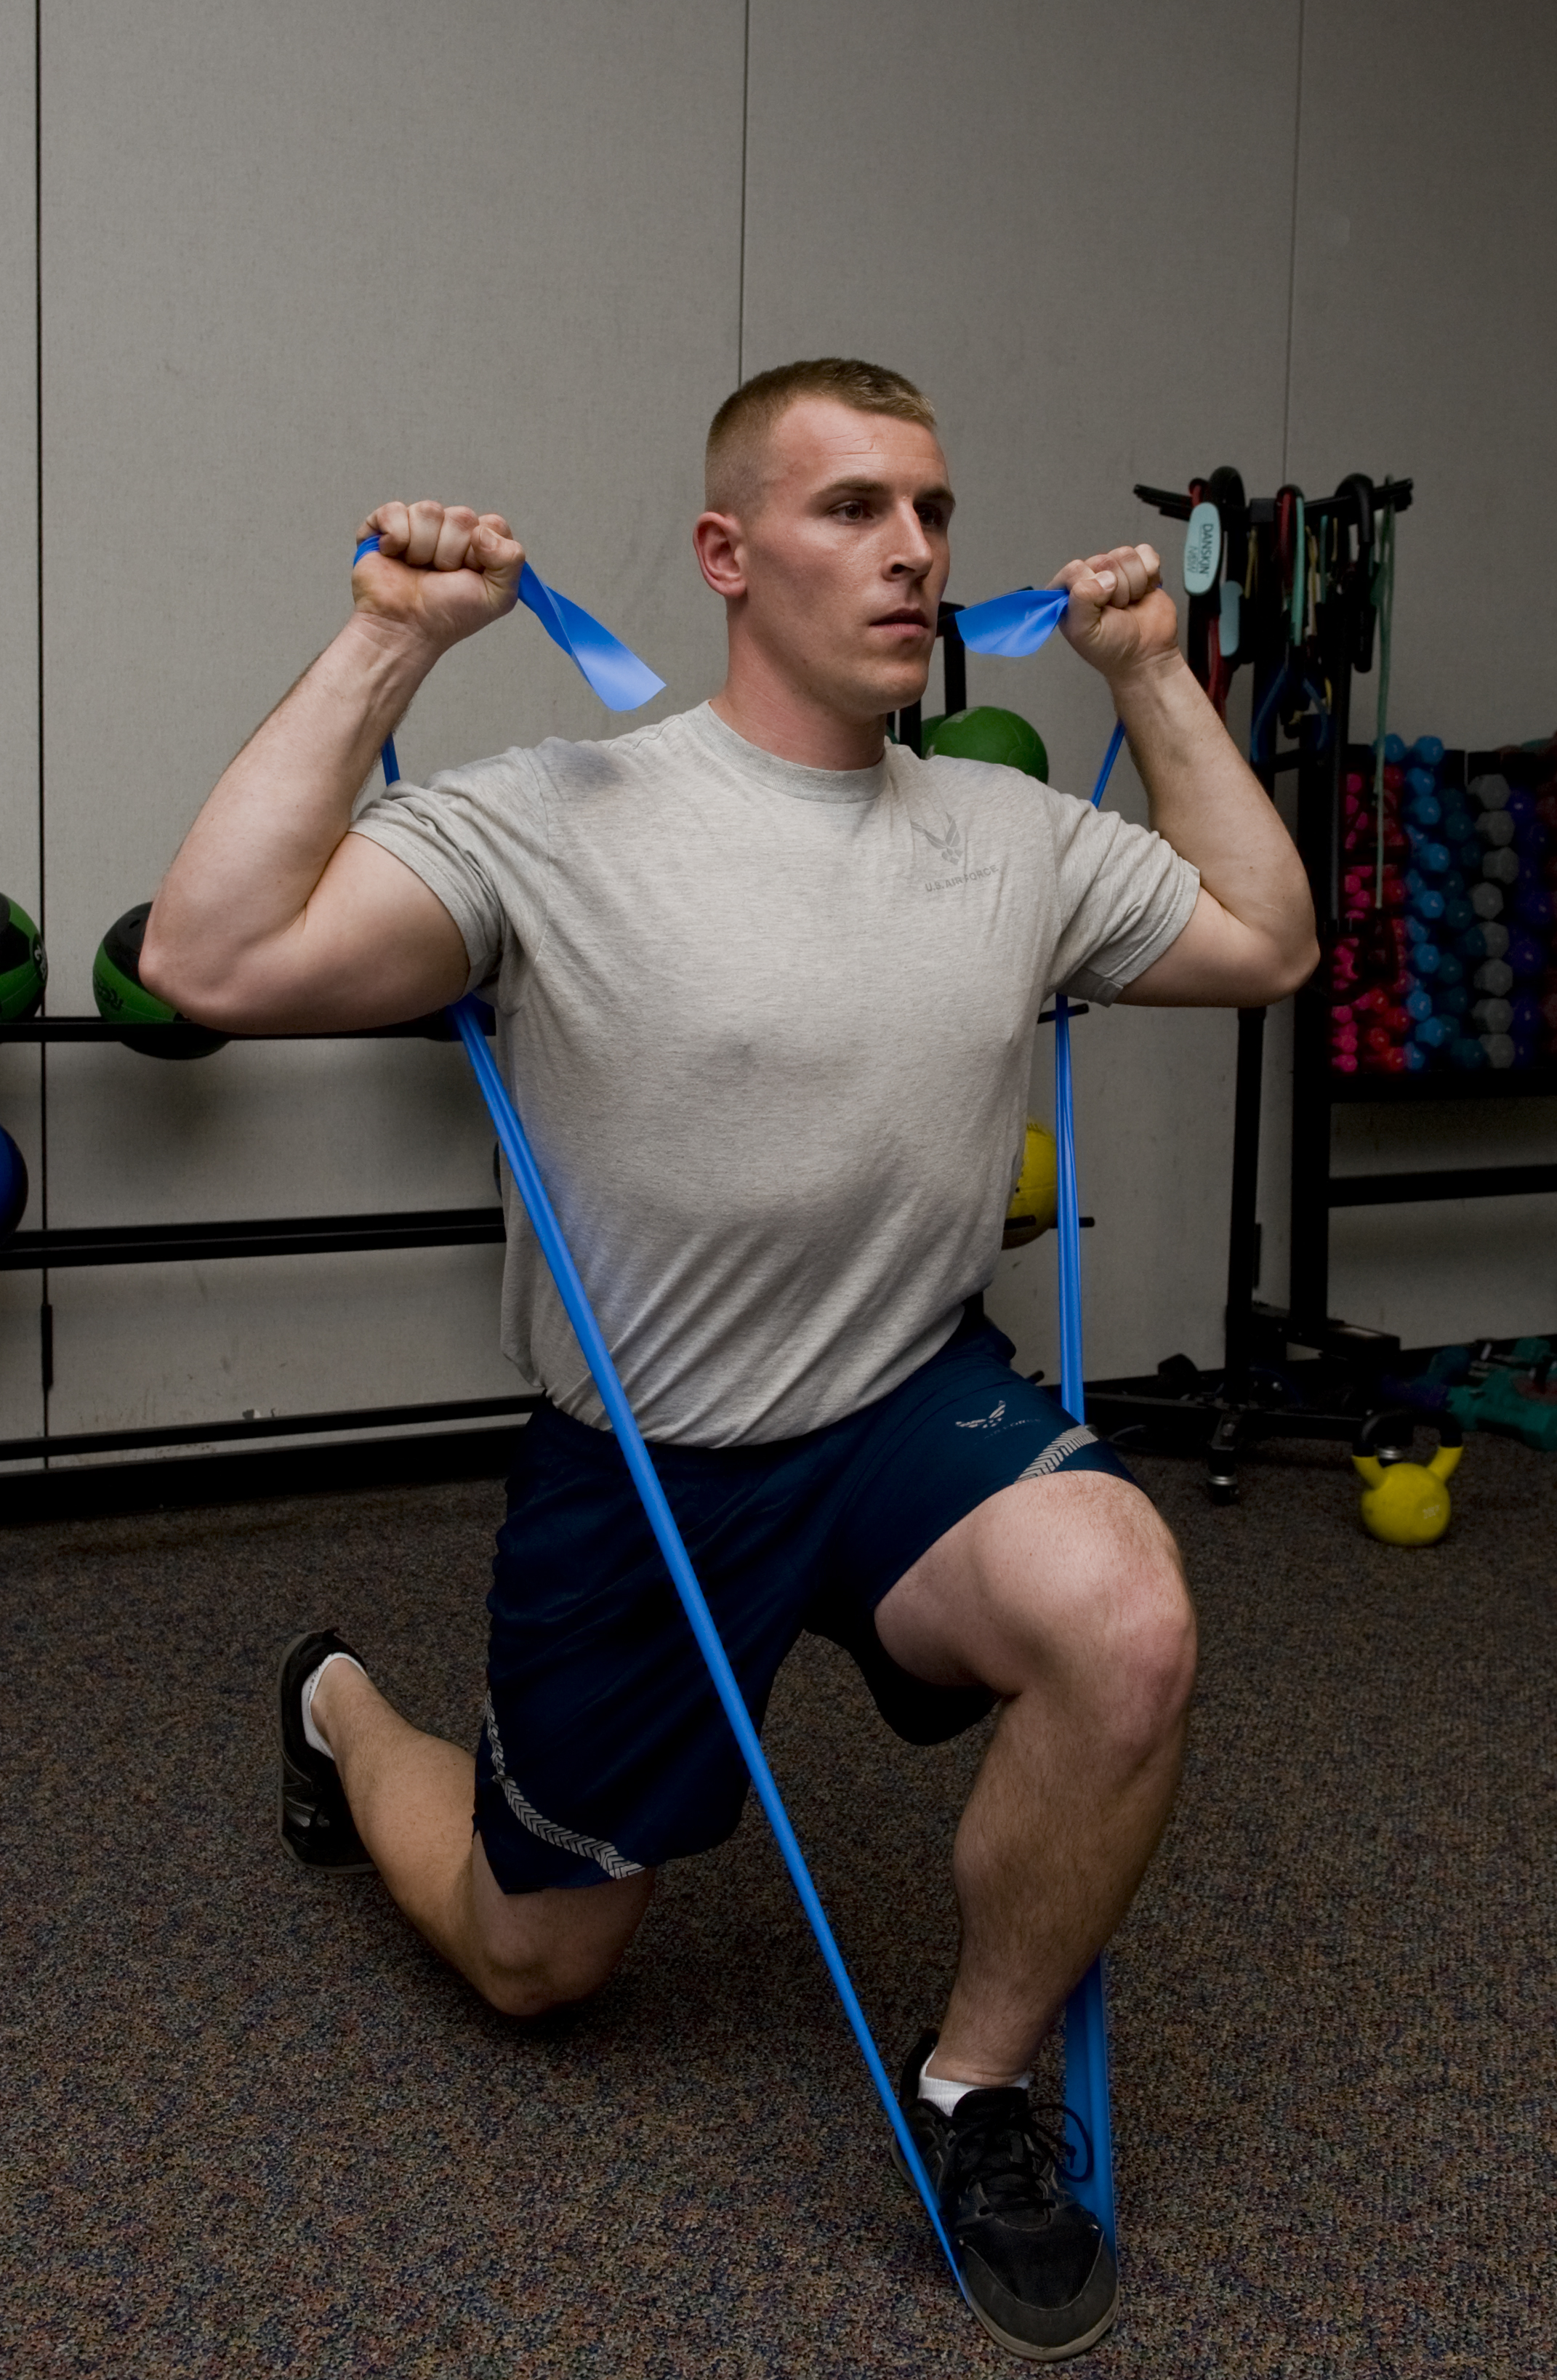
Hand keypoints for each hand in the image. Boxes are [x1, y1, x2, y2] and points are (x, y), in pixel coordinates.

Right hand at [351, 501, 524, 652]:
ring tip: (417, 570)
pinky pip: (395, 511)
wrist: (404, 629)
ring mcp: (419, 527)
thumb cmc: (447, 616)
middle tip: (440, 576)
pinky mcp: (386, 526)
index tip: (471, 573)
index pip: (493, 524)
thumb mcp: (497, 597)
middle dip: (452, 553)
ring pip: (429, 511)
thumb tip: (483, 531)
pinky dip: (396, 538)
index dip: (483, 549)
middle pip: (462, 516)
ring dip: (423, 548)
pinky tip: (393, 556)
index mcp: (479, 546)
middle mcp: (450, 533)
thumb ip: (511, 561)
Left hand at [1051, 543, 1179, 682]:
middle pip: (1103, 560)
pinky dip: (1150, 573)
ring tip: (1130, 603)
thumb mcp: (1085, 632)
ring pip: (1125, 555)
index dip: (1091, 587)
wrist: (1147, 656)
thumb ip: (1082, 601)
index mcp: (1069, 592)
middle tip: (1117, 610)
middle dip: (1115, 589)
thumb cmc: (1111, 648)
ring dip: (1133, 584)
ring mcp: (1116, 572)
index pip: (1075, 569)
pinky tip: (1145, 591)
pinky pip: (1146, 553)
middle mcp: (1091, 578)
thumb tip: (1104, 578)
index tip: (1099, 608)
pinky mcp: (1141, 569)